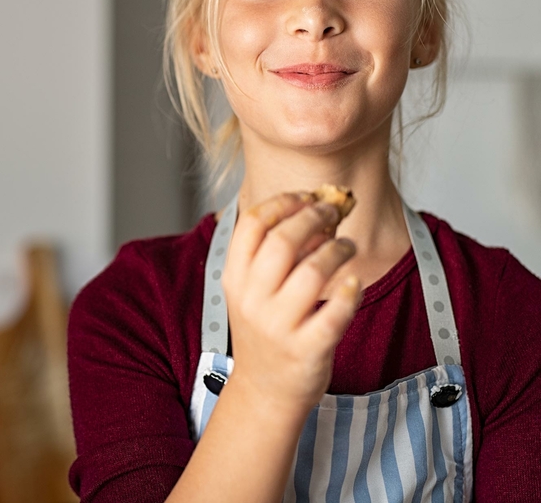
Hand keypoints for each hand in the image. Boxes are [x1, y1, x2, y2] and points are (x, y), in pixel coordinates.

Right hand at [222, 192, 361, 418]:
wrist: (265, 390)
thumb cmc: (265, 330)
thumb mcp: (254, 291)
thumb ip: (275, 253)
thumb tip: (317, 209)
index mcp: (234, 279)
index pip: (252, 224)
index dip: (282, 202)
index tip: (306, 196)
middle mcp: (252, 300)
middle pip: (282, 241)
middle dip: (314, 217)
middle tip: (333, 211)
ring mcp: (278, 327)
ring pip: (312, 271)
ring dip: (337, 249)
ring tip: (347, 246)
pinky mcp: (307, 350)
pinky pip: (335, 311)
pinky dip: (349, 291)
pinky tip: (353, 282)